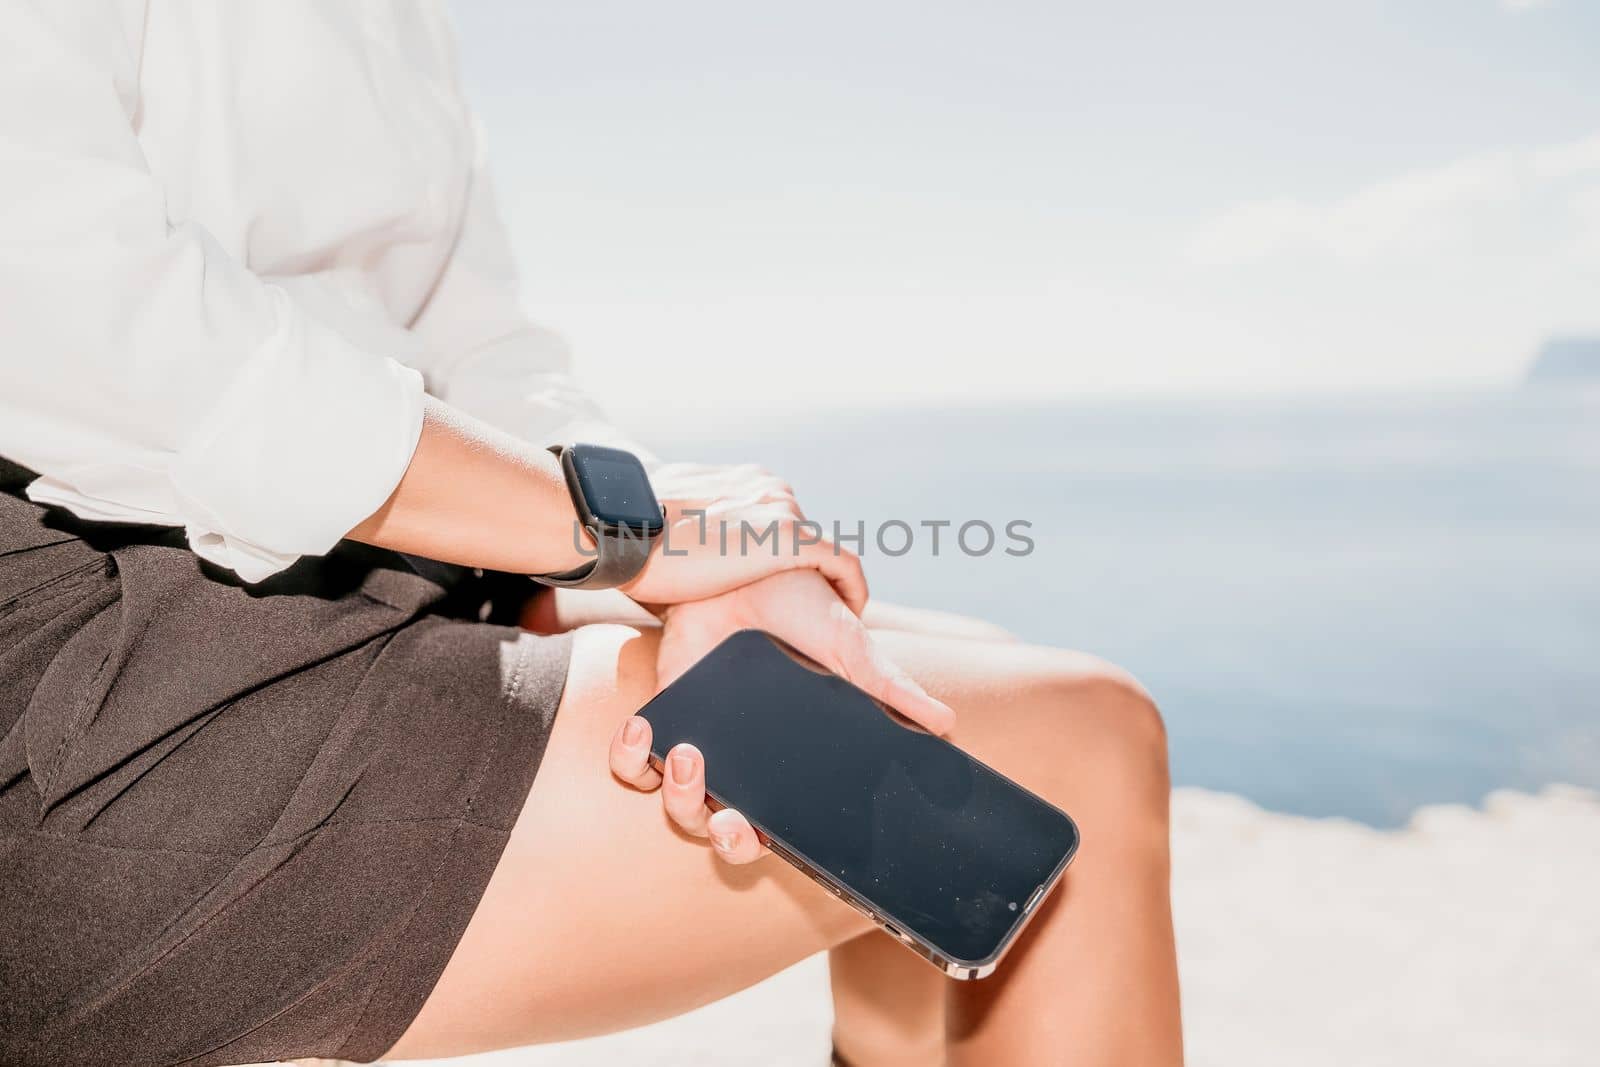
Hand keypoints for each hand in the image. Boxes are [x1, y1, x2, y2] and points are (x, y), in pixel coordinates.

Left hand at [606, 570, 953, 865]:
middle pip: (728, 835)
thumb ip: (889, 687)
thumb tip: (946, 723)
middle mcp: (745, 767)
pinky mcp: (662, 721)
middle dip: (728, 839)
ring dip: (679, 796)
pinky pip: (633, 765)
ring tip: (688, 752)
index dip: (773, 845)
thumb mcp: (848, 647)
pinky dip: (631, 757)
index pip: (784, 830)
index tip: (766, 837)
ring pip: (679, 809)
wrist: (742, 561)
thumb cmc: (800, 609)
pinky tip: (644, 728)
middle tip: (731, 818)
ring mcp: (701, 746)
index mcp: (791, 766)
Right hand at [621, 462, 866, 611]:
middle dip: (806, 574)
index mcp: (742, 484)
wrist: (621, 525)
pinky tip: (850, 617)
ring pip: (823, 553)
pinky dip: (852, 591)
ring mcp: (783, 511)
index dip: (781, 559)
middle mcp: (769, 490)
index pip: (776, 521)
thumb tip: (674, 556)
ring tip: (829, 620)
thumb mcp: (665, 524)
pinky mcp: (793, 538)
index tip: (778, 589)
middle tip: (806, 614)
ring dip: (828, 585)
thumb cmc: (629, 535)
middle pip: (802, 537)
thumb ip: (689, 532)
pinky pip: (844, 567)